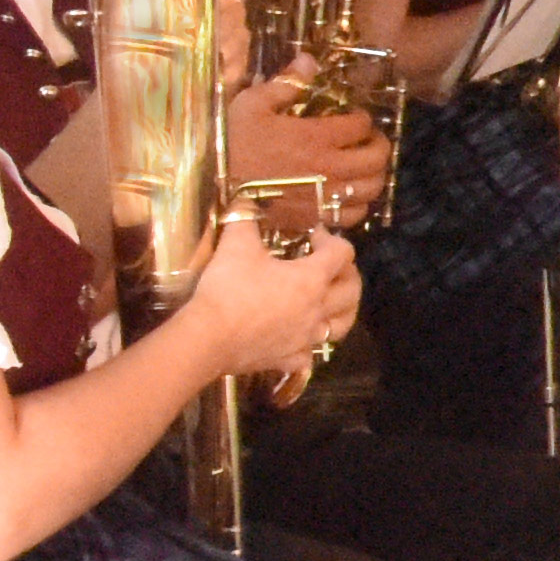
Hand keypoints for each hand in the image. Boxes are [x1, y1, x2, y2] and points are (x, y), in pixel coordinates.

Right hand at [182, 206, 367, 379]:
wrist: (207, 337)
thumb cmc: (228, 288)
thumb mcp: (235, 245)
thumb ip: (244, 219)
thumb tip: (244, 201)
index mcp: (311, 279)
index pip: (341, 253)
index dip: (331, 239)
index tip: (313, 235)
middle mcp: (317, 309)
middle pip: (352, 290)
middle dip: (348, 273)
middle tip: (332, 266)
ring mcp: (306, 338)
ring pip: (342, 325)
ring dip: (343, 311)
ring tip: (333, 302)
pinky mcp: (290, 359)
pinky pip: (309, 355)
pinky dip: (310, 346)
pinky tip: (302, 340)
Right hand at [227, 85, 396, 228]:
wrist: (210, 187)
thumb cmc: (231, 143)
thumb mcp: (253, 104)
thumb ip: (286, 83)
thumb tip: (309, 60)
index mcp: (317, 137)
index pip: (361, 125)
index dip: (363, 119)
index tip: (355, 117)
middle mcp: (328, 168)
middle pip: (377, 158)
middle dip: (378, 145)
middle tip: (369, 141)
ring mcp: (324, 197)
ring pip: (372, 189)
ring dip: (374, 175)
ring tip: (363, 168)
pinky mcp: (314, 218)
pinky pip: (352, 216)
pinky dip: (358, 205)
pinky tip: (347, 196)